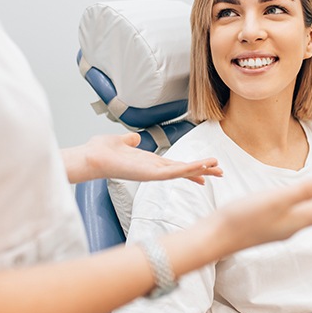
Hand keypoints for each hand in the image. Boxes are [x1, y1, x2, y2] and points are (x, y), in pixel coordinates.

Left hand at [63, 133, 222, 183]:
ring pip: (182, 172)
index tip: (206, 169)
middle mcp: (154, 170)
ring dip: (200, 169)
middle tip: (221, 172)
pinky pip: (174, 172)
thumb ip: (129, 140)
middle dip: (203, 171)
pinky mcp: (150, 174)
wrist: (91, 157)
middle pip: (184, 170)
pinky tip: (201, 167)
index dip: (192, 167)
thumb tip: (134, 138)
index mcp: (149, 162)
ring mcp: (153, 173)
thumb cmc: (101, 151)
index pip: (175, 165)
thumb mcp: (120, 141)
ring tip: (218, 168)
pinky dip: (189, 170)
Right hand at [218, 178, 311, 253]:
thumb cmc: (244, 218)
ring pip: (310, 216)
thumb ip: (305, 190)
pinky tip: (300, 206)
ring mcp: (280, 229)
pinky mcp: (269, 227)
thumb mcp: (277, 199)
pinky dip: (306, 209)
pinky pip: (297, 217)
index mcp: (298, 219)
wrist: (217, 237)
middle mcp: (293, 226)